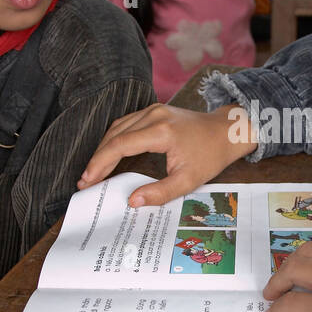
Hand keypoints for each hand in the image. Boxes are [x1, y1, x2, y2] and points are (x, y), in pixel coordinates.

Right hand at [78, 103, 255, 206]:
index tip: (87, 181)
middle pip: (114, 136)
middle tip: (85, 181)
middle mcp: (154, 115)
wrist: (226, 132)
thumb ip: (160, 192)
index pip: (120, 145)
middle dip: (97, 159)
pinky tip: (108, 156)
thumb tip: (132, 202)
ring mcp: (153, 109)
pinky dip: (113, 140)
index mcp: (161, 131)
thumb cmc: (210, 156)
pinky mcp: (154, 110)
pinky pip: (126, 124)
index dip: (100, 164)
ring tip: (93, 172)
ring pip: (117, 128)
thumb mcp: (189, 180)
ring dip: (103, 149)